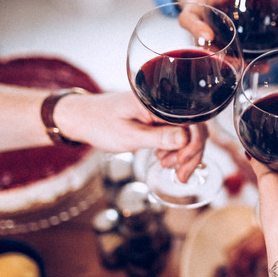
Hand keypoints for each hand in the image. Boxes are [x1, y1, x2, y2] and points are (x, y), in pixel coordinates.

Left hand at [55, 91, 207, 181]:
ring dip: (184, 153)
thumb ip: (159, 137)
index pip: (192, 120)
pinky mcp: (160, 118)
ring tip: (167, 166)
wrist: (81, 118)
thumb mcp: (129, 136)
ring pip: (188, 132)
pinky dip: (176, 149)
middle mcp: (165, 102)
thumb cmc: (100, 124)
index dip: (193, 144)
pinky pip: (178, 133)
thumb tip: (186, 139)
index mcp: (159, 101)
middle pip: (195, 127)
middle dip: (191, 153)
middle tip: (181, 176)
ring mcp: (163, 110)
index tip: (182, 164)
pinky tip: (165, 159)